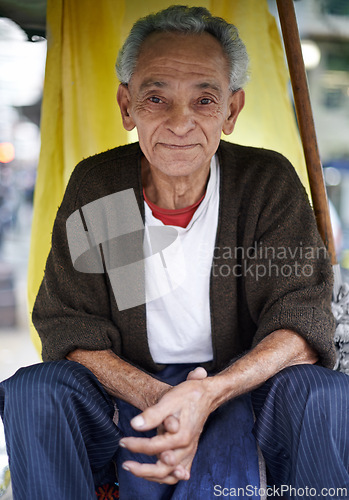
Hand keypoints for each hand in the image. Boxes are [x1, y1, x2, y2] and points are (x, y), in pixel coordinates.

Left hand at [120, 367, 209, 483]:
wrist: (207, 394)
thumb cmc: (188, 395)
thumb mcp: (169, 399)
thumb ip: (152, 414)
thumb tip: (135, 424)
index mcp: (181, 436)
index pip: (153, 447)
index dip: (135, 445)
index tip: (123, 441)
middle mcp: (186, 447)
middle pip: (162, 469)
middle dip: (142, 470)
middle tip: (126, 464)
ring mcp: (189, 451)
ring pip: (171, 475)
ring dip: (153, 476)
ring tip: (137, 470)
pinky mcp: (190, 450)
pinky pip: (180, 471)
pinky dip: (170, 476)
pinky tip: (160, 476)